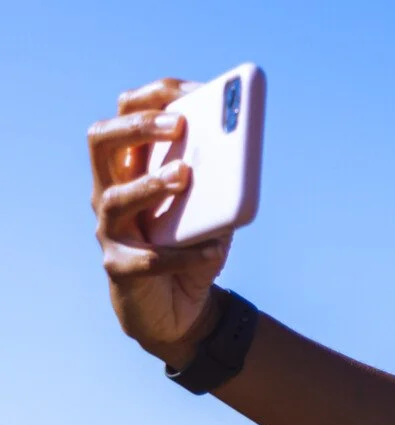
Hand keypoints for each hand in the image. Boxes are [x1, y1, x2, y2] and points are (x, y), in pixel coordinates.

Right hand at [88, 77, 232, 362]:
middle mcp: (109, 191)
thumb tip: (238, 155)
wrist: (182, 312)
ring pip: (116, 197)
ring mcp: (110, 230)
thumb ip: (219, 183)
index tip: (193, 90)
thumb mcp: (211, 211)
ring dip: (151, 184)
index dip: (155, 97)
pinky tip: (214, 249)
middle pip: (102, 141)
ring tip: (185, 176)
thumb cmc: (193, 248)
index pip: (126, 114)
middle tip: (179, 124)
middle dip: (139, 127)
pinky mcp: (120, 269)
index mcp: (130, 167)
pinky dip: (186, 253)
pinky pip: (150, 258)